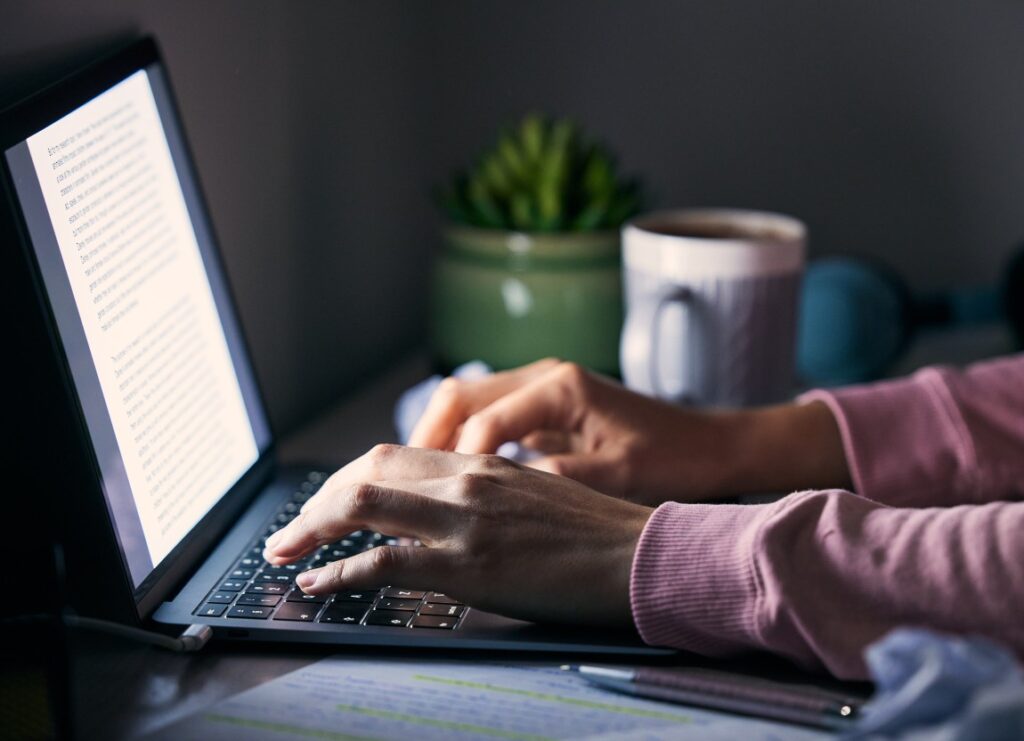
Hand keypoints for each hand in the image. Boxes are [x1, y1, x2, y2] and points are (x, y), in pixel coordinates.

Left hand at [263, 444, 652, 626]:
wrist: (640, 555)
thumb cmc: (597, 532)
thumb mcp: (534, 495)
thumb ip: (484, 495)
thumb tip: (439, 516)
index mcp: (483, 462)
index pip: (393, 456)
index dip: (347, 478)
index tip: (326, 503)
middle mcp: (466, 479)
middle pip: (366, 471)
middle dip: (316, 500)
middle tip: (290, 529)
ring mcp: (464, 519)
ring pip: (362, 503)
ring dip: (310, 527)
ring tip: (284, 551)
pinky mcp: (467, 564)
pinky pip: (382, 561)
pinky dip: (339, 571)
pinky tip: (319, 582)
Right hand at [409, 360, 851, 504]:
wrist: (710, 447)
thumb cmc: (674, 460)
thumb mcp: (619, 477)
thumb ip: (559, 480)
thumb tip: (499, 491)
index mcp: (562, 387)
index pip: (485, 419)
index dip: (458, 460)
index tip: (444, 499)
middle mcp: (545, 377)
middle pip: (460, 396)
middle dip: (428, 437)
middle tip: (407, 484)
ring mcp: (542, 389)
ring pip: (467, 402)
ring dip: (439, 437)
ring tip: (419, 480)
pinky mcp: (545, 408)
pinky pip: (487, 416)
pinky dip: (462, 441)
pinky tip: (453, 475)